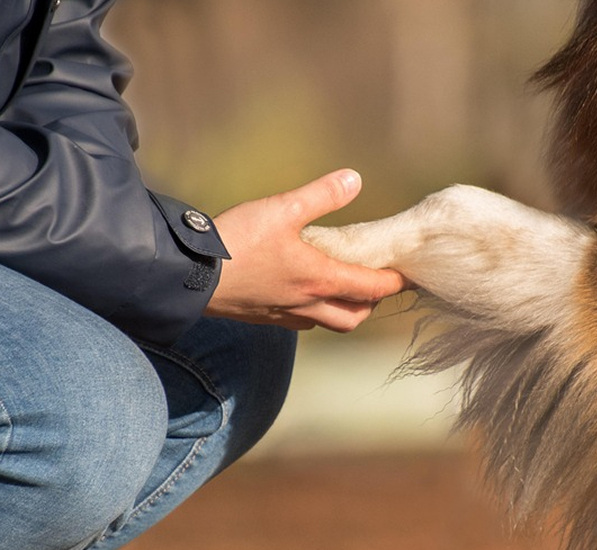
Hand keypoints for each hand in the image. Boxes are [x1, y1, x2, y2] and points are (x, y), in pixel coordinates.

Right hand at [206, 169, 408, 331]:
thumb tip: (354, 179)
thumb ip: (321, 195)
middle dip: (370, 303)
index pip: (372, 289)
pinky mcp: (262, 317)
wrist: (188, 275)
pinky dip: (313, 310)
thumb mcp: (281, 209)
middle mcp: (307, 304)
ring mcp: (284, 315)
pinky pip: (300, 321)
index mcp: (319, 279)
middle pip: (353, 317)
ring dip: (342, 309)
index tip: (408, 275)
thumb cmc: (236, 243)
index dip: (394, 282)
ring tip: (343, 286)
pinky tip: (302, 291)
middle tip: (376, 282)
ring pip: (326, 322)